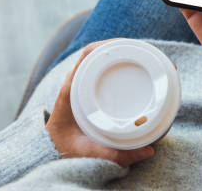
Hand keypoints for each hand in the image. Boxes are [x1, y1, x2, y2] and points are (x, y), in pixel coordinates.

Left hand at [46, 39, 154, 166]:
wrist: (53, 151)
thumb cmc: (65, 149)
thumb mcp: (90, 153)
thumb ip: (117, 155)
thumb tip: (148, 151)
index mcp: (71, 89)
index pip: (89, 55)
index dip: (111, 45)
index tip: (132, 46)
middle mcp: (75, 81)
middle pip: (99, 52)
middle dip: (124, 47)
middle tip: (148, 52)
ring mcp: (81, 83)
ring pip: (101, 58)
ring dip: (122, 54)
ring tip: (146, 56)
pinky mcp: (87, 88)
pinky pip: (102, 68)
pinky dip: (119, 63)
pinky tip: (135, 67)